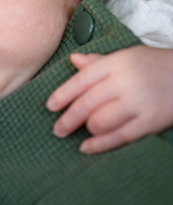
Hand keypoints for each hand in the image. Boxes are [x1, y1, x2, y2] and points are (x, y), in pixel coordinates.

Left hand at [46, 46, 172, 153]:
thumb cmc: (154, 65)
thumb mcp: (127, 56)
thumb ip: (99, 61)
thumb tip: (73, 60)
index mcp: (116, 63)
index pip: (81, 80)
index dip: (63, 95)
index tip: (50, 107)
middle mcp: (124, 82)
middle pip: (87, 103)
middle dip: (68, 119)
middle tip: (57, 129)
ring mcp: (137, 103)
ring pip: (100, 122)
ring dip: (87, 130)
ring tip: (83, 132)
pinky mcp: (149, 122)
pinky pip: (119, 137)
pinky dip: (100, 145)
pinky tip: (87, 148)